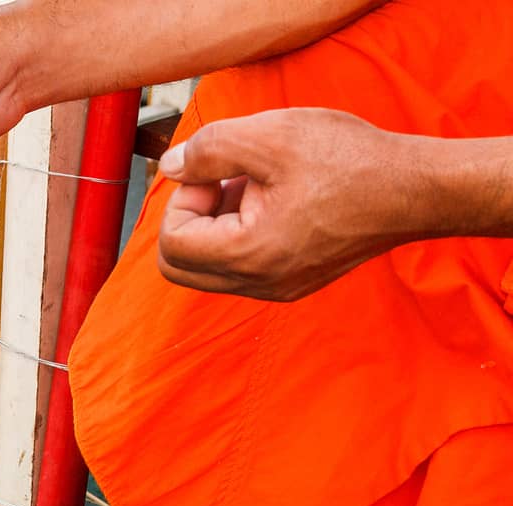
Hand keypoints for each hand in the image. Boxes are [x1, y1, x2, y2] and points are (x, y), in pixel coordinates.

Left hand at [156, 108, 422, 300]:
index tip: (216, 172)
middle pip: (180, 265)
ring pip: (209, 265)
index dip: (182, 200)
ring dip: (217, 223)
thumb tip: (171, 167)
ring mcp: (276, 288)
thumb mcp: (271, 136)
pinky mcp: (292, 281)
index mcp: (248, 256)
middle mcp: (259, 284)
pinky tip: (275, 197)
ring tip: (257, 183)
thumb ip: (209, 149)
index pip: (171, 244)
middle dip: (190, 217)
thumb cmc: (352, 161)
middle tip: (225, 180)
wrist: (416, 189)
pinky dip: (240, 232)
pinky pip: (241, 266)